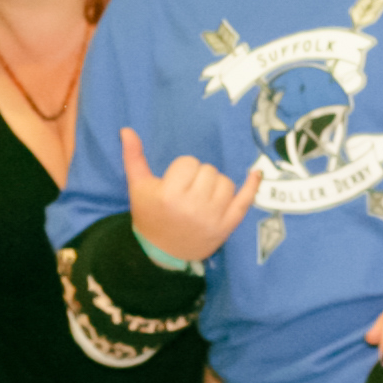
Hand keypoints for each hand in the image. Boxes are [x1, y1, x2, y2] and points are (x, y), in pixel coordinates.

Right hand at [120, 126, 259, 270]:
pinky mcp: (227, 227)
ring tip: (202, 197)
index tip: (174, 184)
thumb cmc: (149, 216)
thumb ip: (133, 157)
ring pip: (225, 182)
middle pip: (208, 171)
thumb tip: (126, 130)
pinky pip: (245, 201)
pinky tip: (255, 174)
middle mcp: (193, 206)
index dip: (181, 170)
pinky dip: (251, 186)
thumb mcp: (138, 187)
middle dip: (198, 177)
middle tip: (186, 193)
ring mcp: (213, 218)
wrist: (161, 252)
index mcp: (169, 195)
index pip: (189, 163)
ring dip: (215, 186)